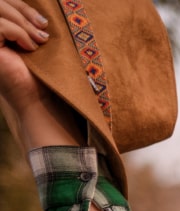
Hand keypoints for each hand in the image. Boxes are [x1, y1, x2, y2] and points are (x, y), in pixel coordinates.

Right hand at [0, 1, 50, 145]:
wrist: (39, 100)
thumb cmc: (38, 73)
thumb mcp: (32, 39)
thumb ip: (25, 20)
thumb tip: (35, 12)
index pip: (3, 2)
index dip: (22, 5)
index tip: (44, 22)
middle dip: (23, 12)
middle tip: (43, 31)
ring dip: (23, 24)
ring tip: (39, 42)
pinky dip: (18, 33)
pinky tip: (30, 49)